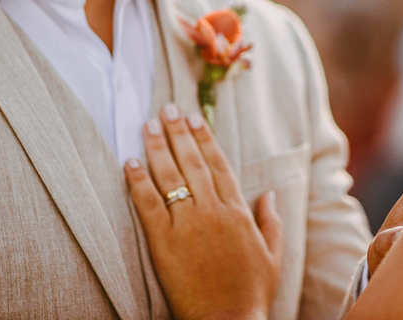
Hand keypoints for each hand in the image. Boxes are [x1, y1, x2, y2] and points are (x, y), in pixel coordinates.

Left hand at [125, 105, 282, 319]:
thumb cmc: (252, 293)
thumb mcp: (273, 255)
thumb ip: (270, 222)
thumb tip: (268, 195)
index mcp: (238, 212)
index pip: (218, 165)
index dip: (205, 140)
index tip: (196, 119)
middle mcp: (213, 211)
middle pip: (193, 162)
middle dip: (179, 132)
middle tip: (168, 109)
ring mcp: (188, 225)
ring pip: (171, 176)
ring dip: (157, 147)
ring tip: (148, 125)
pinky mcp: (164, 243)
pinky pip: (149, 205)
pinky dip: (138, 181)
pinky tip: (129, 162)